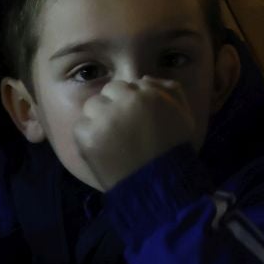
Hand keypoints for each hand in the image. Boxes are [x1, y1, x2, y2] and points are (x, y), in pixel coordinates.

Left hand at [71, 77, 197, 190]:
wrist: (159, 185)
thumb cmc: (174, 148)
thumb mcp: (183, 113)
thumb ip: (169, 89)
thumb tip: (144, 78)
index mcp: (147, 93)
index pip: (129, 84)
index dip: (132, 100)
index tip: (136, 117)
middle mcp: (124, 101)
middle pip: (109, 91)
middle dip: (115, 104)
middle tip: (123, 127)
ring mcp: (104, 119)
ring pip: (92, 105)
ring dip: (99, 117)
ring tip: (111, 137)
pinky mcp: (88, 138)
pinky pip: (81, 126)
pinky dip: (88, 136)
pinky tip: (103, 148)